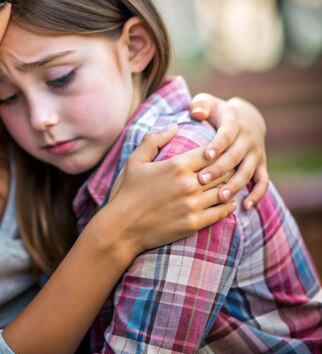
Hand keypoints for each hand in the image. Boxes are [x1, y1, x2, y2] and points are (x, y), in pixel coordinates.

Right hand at [100, 125, 235, 256]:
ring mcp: (192, 205)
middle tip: (231, 166)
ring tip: (232, 183)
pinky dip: (228, 207)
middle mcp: (188, 184)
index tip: (220, 151)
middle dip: (226, 168)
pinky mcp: (194, 223)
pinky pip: (220, 213)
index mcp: (176, 166)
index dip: (218, 151)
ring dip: (229, 187)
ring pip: (223, 192)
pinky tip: (230, 203)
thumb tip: (174, 126)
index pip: (210, 153)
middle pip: (221, 171)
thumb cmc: (127, 192)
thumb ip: (154, 140)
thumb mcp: (135, 161)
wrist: (122, 227)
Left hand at [190, 93, 268, 209]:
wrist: (246, 119)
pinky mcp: (260, 166)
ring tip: (220, 196)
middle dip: (219, 169)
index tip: (206, 155)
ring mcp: (255, 154)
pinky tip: (245, 207)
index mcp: (233, 124)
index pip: (226, 134)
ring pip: (247, 172)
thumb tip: (197, 112)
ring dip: (235, 185)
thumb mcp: (208, 102)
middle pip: (235, 156)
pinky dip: (257, 195)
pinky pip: (263, 182)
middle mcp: (247, 139)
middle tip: (202, 180)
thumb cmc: (216, 113)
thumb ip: (201, 105)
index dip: (218, 144)